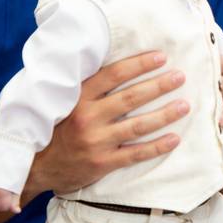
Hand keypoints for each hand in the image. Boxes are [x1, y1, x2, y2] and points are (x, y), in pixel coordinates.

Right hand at [26, 52, 188, 197]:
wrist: (37, 166)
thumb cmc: (58, 126)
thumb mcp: (66, 101)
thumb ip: (89, 85)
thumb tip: (120, 61)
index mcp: (79, 97)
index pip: (114, 74)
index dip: (139, 64)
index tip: (161, 56)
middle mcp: (88, 117)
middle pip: (131, 98)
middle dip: (159, 86)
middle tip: (180, 76)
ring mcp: (96, 141)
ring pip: (137, 125)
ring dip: (164, 114)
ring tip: (184, 105)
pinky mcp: (102, 163)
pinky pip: (135, 153)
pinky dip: (157, 146)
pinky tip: (175, 138)